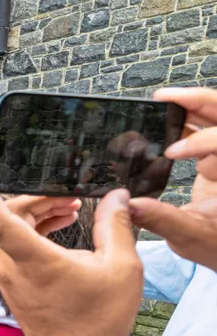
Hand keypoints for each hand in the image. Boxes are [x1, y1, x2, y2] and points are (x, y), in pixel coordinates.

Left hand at [0, 167, 141, 335]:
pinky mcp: (12, 284)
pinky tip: (59, 228)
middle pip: (11, 217)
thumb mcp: (121, 268)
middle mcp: (12, 267)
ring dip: (38, 215)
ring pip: (12, 231)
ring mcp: (8, 276)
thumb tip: (115, 198)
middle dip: (38, 199)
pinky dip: (33, 232)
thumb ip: (116, 226)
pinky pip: (14, 247)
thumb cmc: (98, 321)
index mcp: (33, 260)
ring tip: (71, 209)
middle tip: (69, 196)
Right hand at [125, 88, 216, 270]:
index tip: (171, 152)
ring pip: (216, 117)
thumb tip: (129, 204)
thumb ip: (161, 219)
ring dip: (191, 107)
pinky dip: (186, 123)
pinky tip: (165, 127)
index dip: (199, 141)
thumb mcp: (190, 237)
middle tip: (164, 98)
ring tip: (161, 103)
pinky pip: (206, 130)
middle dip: (197, 101)